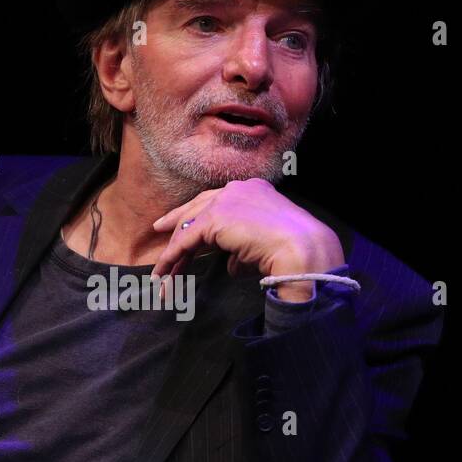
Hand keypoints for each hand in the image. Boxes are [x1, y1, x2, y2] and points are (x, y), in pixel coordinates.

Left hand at [151, 178, 343, 301]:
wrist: (302, 247)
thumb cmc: (293, 250)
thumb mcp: (263, 245)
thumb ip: (242, 251)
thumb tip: (230, 266)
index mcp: (253, 189)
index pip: (217, 200)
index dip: (198, 212)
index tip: (184, 221)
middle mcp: (237, 189)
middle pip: (197, 206)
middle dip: (177, 219)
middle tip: (159, 228)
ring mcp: (225, 201)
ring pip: (189, 225)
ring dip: (173, 250)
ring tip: (161, 271)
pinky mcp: (214, 219)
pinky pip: (185, 241)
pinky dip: (172, 257)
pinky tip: (165, 271)